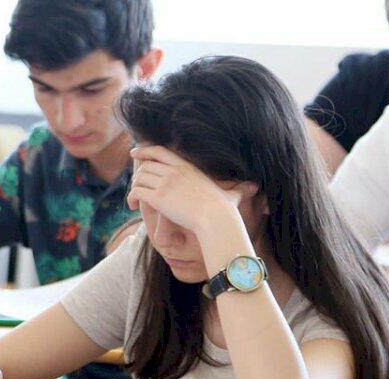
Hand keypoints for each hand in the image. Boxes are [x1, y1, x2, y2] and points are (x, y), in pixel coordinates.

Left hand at [128, 146, 250, 231]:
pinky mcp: (158, 197)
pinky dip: (132, 198)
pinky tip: (133, 206)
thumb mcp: (231, 194)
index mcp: (187, 166)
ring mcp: (165, 183)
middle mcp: (174, 171)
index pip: (160, 151)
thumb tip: (256, 188)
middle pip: (146, 165)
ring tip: (134, 200)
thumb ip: (239, 189)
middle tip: (135, 185)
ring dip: (133, 188)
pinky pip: (137, 192)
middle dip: (137, 174)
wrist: (216, 219)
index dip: (145, 150)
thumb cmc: (225, 209)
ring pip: (139, 178)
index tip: (135, 153)